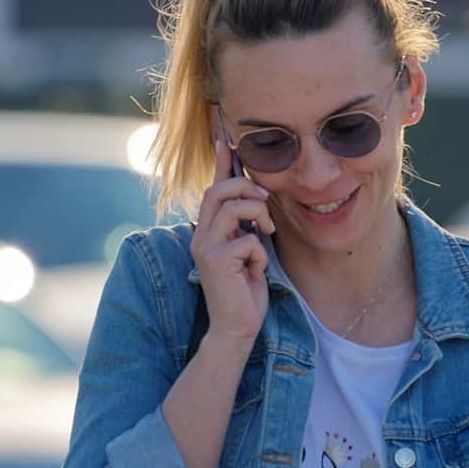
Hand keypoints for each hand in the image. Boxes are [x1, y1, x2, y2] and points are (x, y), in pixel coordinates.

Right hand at [190, 134, 275, 347]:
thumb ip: (247, 226)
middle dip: (247, 188)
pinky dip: (259, 253)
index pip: (213, 189)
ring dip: (258, 216)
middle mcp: (201, 236)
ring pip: (232, 208)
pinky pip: (247, 240)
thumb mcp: (249, 250)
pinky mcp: (215, 262)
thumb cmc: (245, 291)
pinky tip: (256, 270)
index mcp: (208, 231)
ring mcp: (205, 248)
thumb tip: (256, 198)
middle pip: (218, 191)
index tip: (227, 139)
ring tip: (267, 233)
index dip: (221, 163)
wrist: (237, 327)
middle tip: (266, 204)